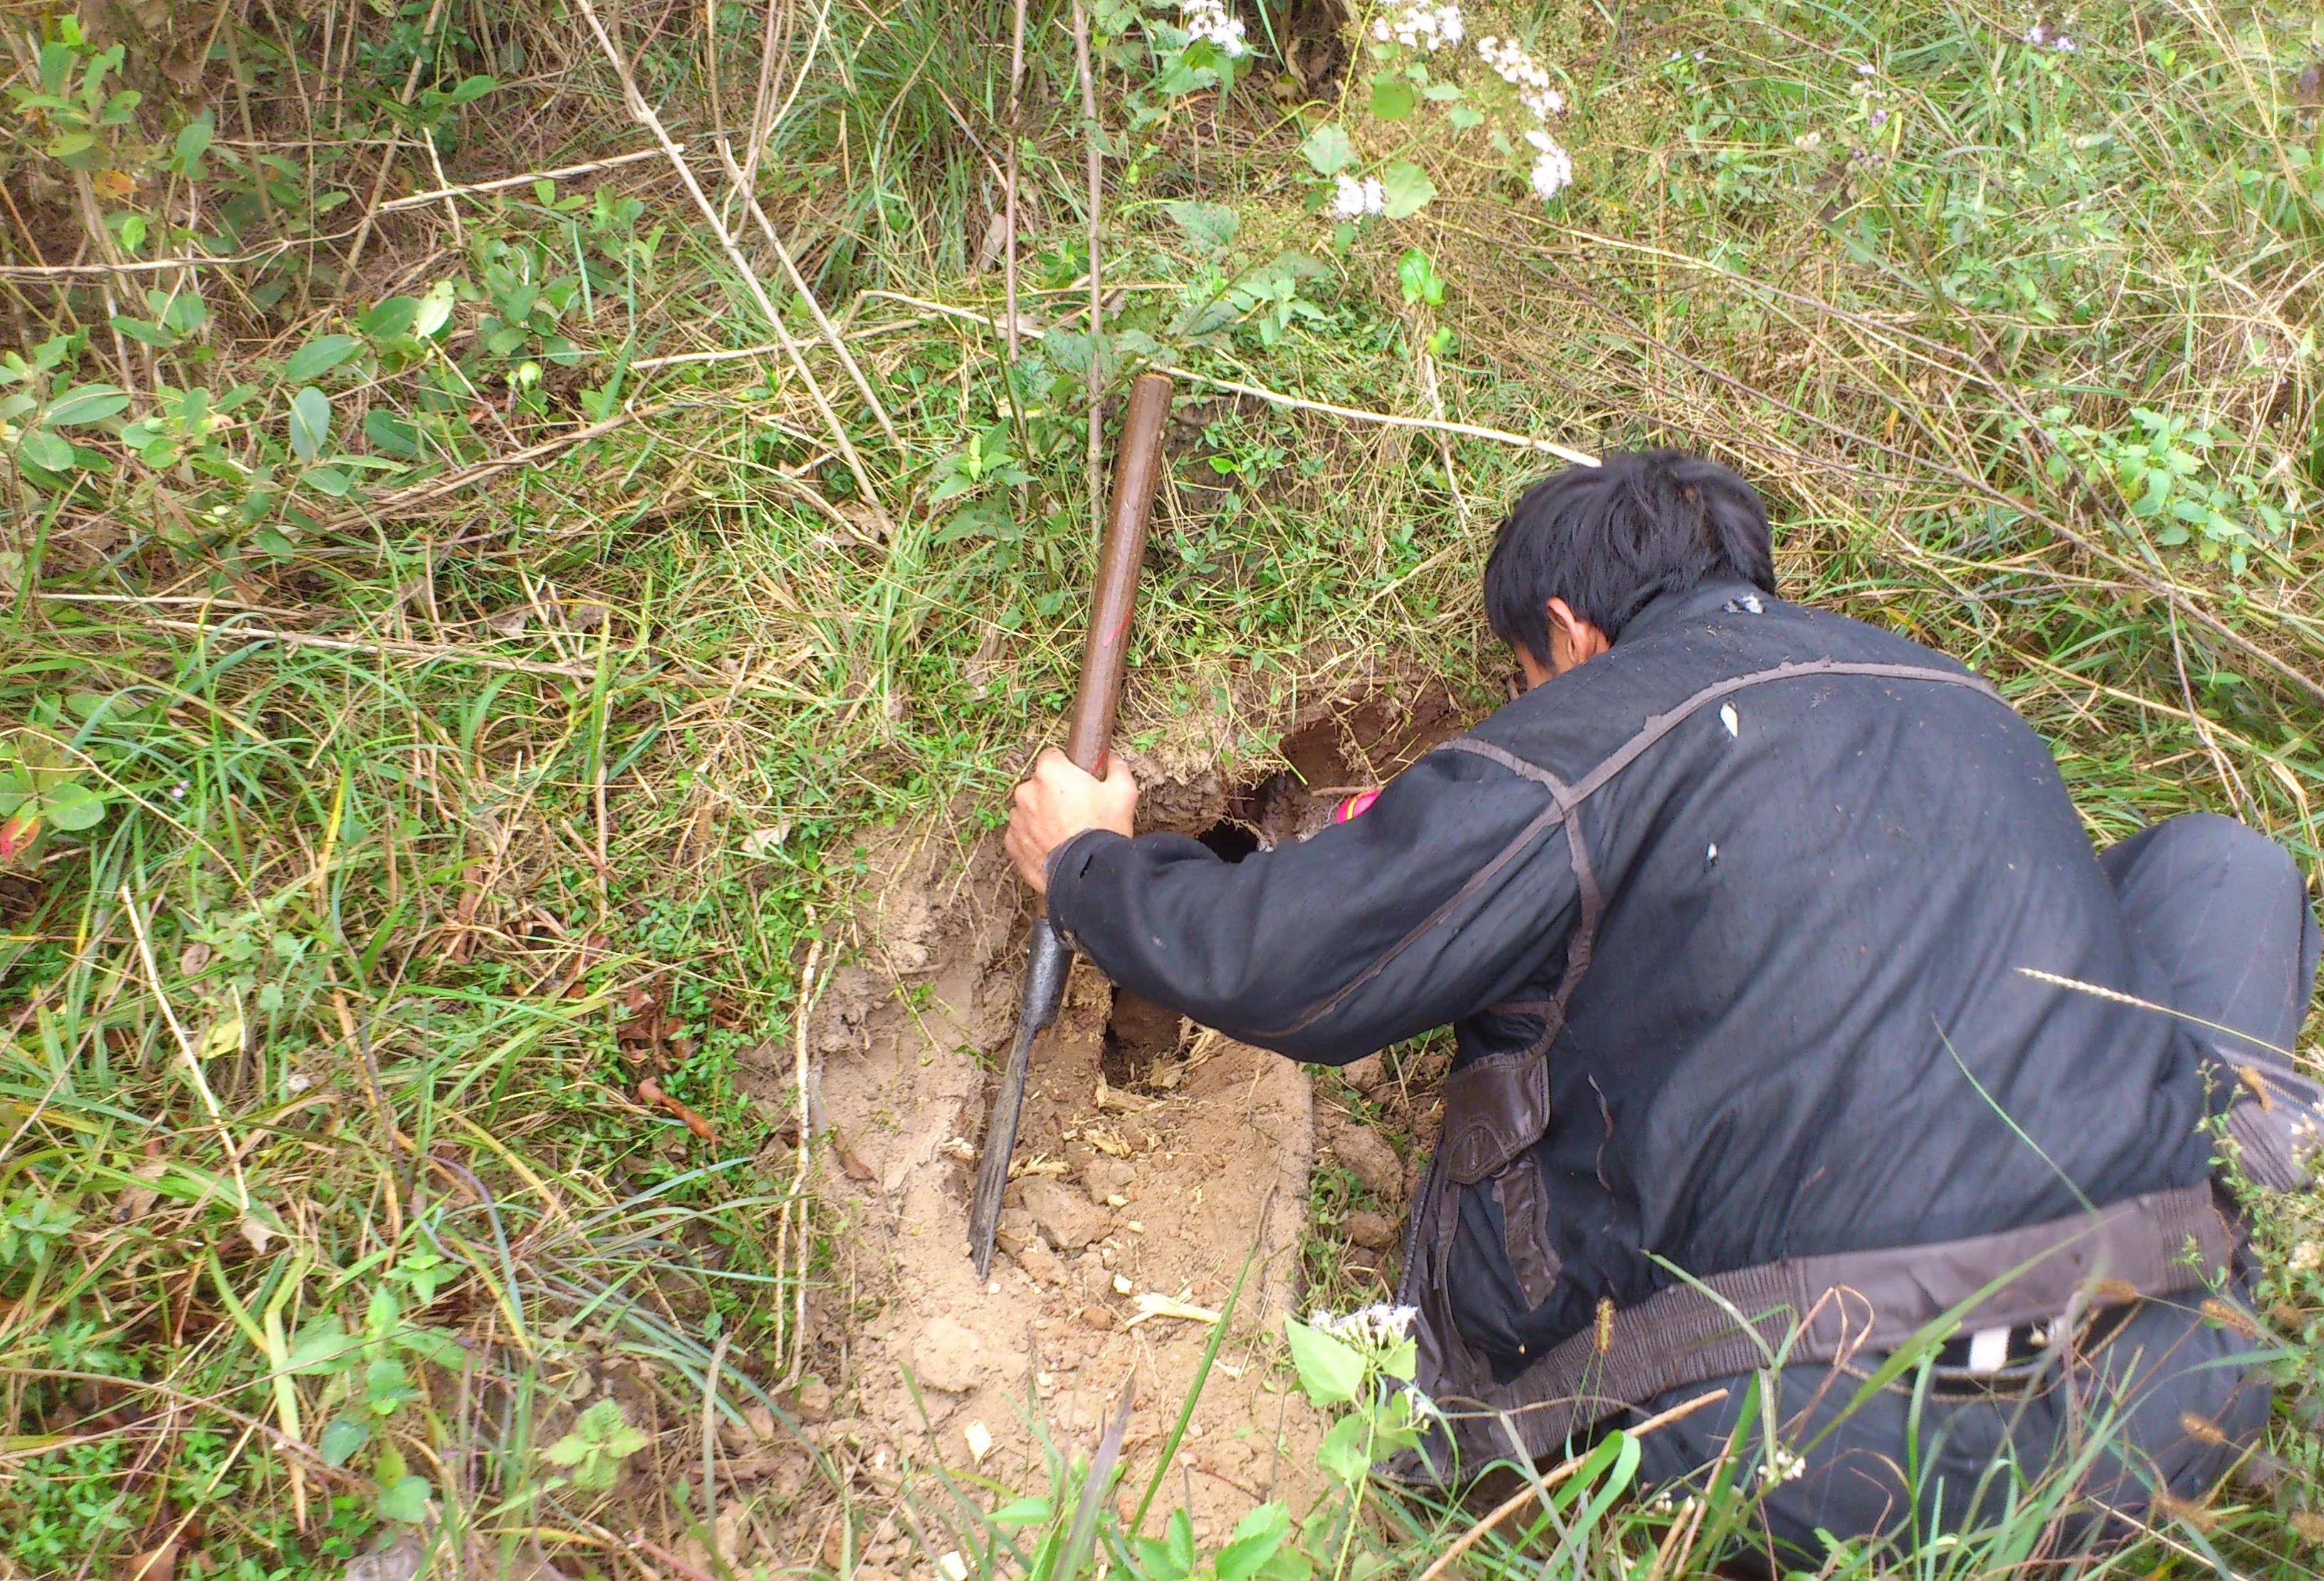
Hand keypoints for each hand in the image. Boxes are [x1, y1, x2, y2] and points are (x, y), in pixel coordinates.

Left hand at [1006, 748, 1137, 894]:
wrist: (1088, 873)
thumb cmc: (1104, 829)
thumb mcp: (1123, 793)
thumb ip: (1116, 768)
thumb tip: (1112, 760)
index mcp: (1050, 772)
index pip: (1052, 757)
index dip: (1066, 768)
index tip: (1078, 782)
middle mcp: (1026, 791)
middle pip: (1039, 784)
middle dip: (1054, 793)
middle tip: (1076, 811)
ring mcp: (1017, 819)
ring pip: (1029, 809)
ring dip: (1042, 816)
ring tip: (1065, 833)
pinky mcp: (1012, 843)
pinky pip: (1022, 834)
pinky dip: (1034, 838)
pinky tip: (1053, 846)